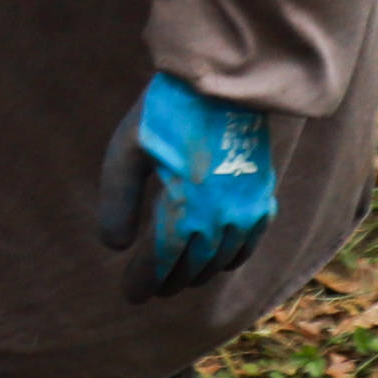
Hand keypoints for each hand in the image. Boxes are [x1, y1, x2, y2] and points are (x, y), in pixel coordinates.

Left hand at [116, 73, 275, 299]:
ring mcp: (246, 212)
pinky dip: (230, 259)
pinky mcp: (263, 198)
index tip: (130, 294)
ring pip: (219, 261)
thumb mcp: (127, 151)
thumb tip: (114, 246)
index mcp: (184, 210)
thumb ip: (117, 201)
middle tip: (151, 289)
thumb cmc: (168, 113)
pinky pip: (248, 245)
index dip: (143, 283)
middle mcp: (219, 220)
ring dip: (197, 274)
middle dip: (168, 282)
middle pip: (190, 268)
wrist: (223, 83)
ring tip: (178, 278)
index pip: (160, 263)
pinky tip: (216, 260)